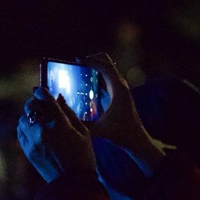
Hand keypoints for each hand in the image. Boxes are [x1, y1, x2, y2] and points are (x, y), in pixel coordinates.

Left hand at [17, 87, 97, 182]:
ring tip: (38, 118)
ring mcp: (33, 142)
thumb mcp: (83, 133)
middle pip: (31, 107)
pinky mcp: (28, 151)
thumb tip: (59, 99)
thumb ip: (69, 113)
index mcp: (60, 124)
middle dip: (34, 103)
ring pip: (23, 119)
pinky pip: (20, 132)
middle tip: (40, 103)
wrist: (74, 184)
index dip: (42, 91)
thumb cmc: (83, 157)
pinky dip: (25, 127)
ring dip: (29, 116)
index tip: (40, 89)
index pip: (46, 100)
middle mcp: (43, 131)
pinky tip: (33, 130)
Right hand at [81, 53, 164, 175]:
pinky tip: (84, 85)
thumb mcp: (99, 130)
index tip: (77, 59)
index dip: (91, 61)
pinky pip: (107, 80)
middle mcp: (121, 86)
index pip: (105, 67)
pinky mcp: (119, 95)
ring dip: (94, 68)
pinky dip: (96, 77)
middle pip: (107, 63)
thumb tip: (63, 116)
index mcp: (118, 89)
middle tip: (77, 63)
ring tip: (78, 71)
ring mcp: (120, 90)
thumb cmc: (121, 134)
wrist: (136, 140)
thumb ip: (81, 124)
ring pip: (107, 71)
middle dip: (93, 60)